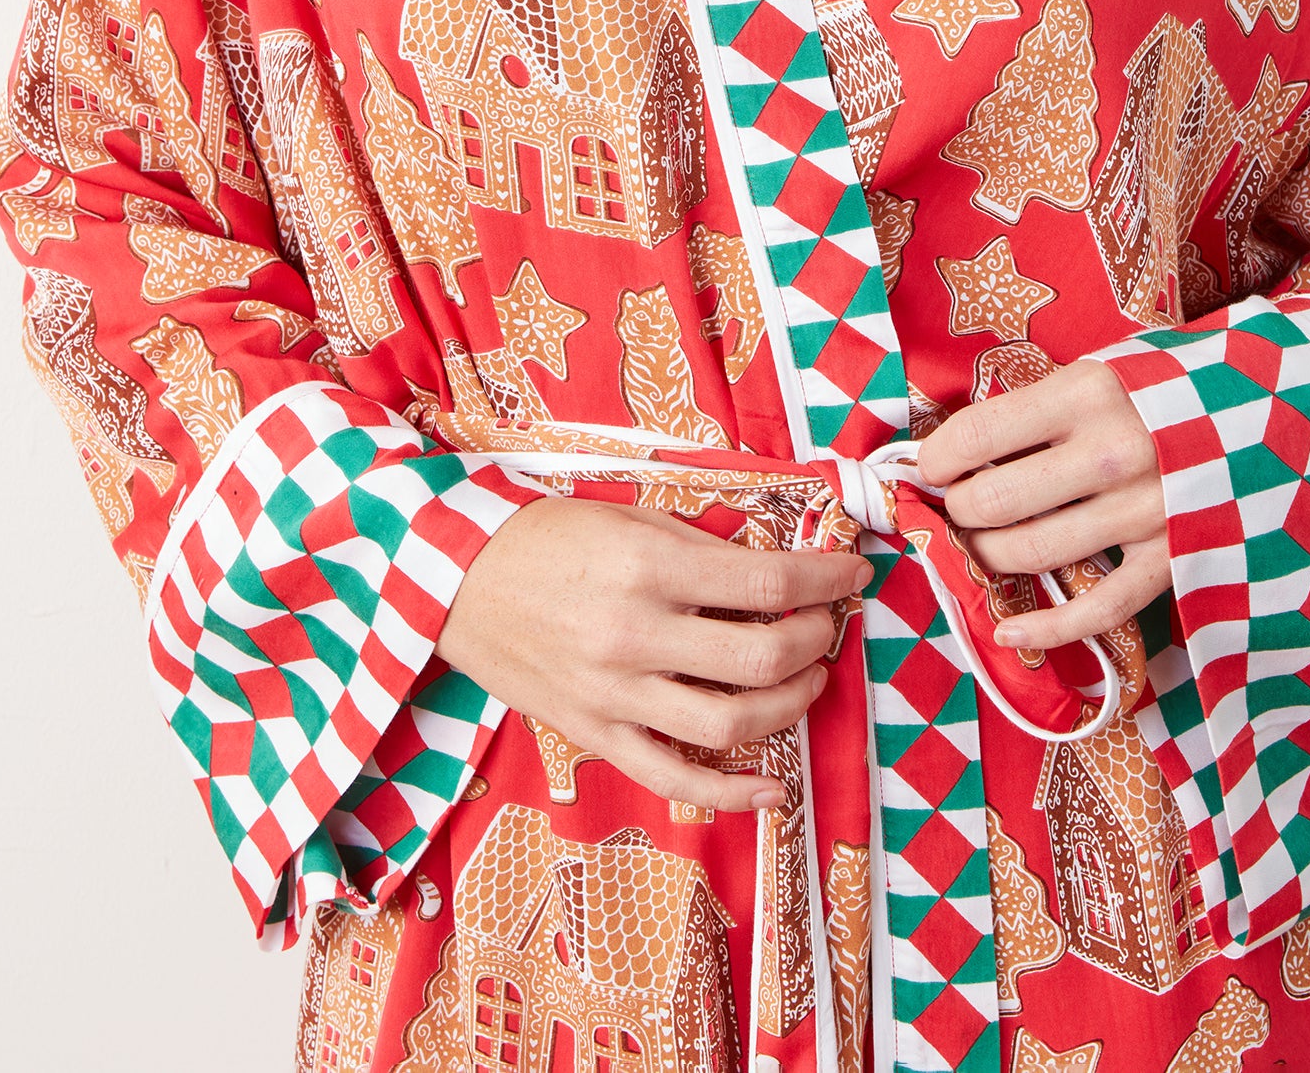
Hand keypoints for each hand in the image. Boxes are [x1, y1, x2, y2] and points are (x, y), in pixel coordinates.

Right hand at [434, 495, 871, 812]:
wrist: (456, 580)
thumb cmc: (547, 537)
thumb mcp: (631, 518)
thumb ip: (703, 547)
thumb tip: (774, 571)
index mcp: (649, 568)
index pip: (767, 584)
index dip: (825, 578)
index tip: (853, 571)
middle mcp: (636, 636)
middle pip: (761, 657)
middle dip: (815, 639)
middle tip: (827, 622)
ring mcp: (615, 694)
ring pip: (730, 723)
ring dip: (790, 703)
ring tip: (807, 678)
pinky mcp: (595, 733)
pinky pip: (673, 776)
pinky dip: (731, 791)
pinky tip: (772, 786)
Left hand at [917, 358, 1169, 650]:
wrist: (1264, 417)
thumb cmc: (1161, 392)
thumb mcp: (1099, 372)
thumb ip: (1038, 406)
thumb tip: (956, 448)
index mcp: (1086, 394)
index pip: (978, 434)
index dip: (937, 457)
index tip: (930, 466)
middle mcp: (1112, 453)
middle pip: (996, 501)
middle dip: (959, 510)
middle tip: (959, 507)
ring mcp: (1145, 511)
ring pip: (1033, 553)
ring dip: (989, 558)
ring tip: (982, 546)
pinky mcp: (1173, 558)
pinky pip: (1097, 609)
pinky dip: (1046, 629)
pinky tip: (1009, 632)